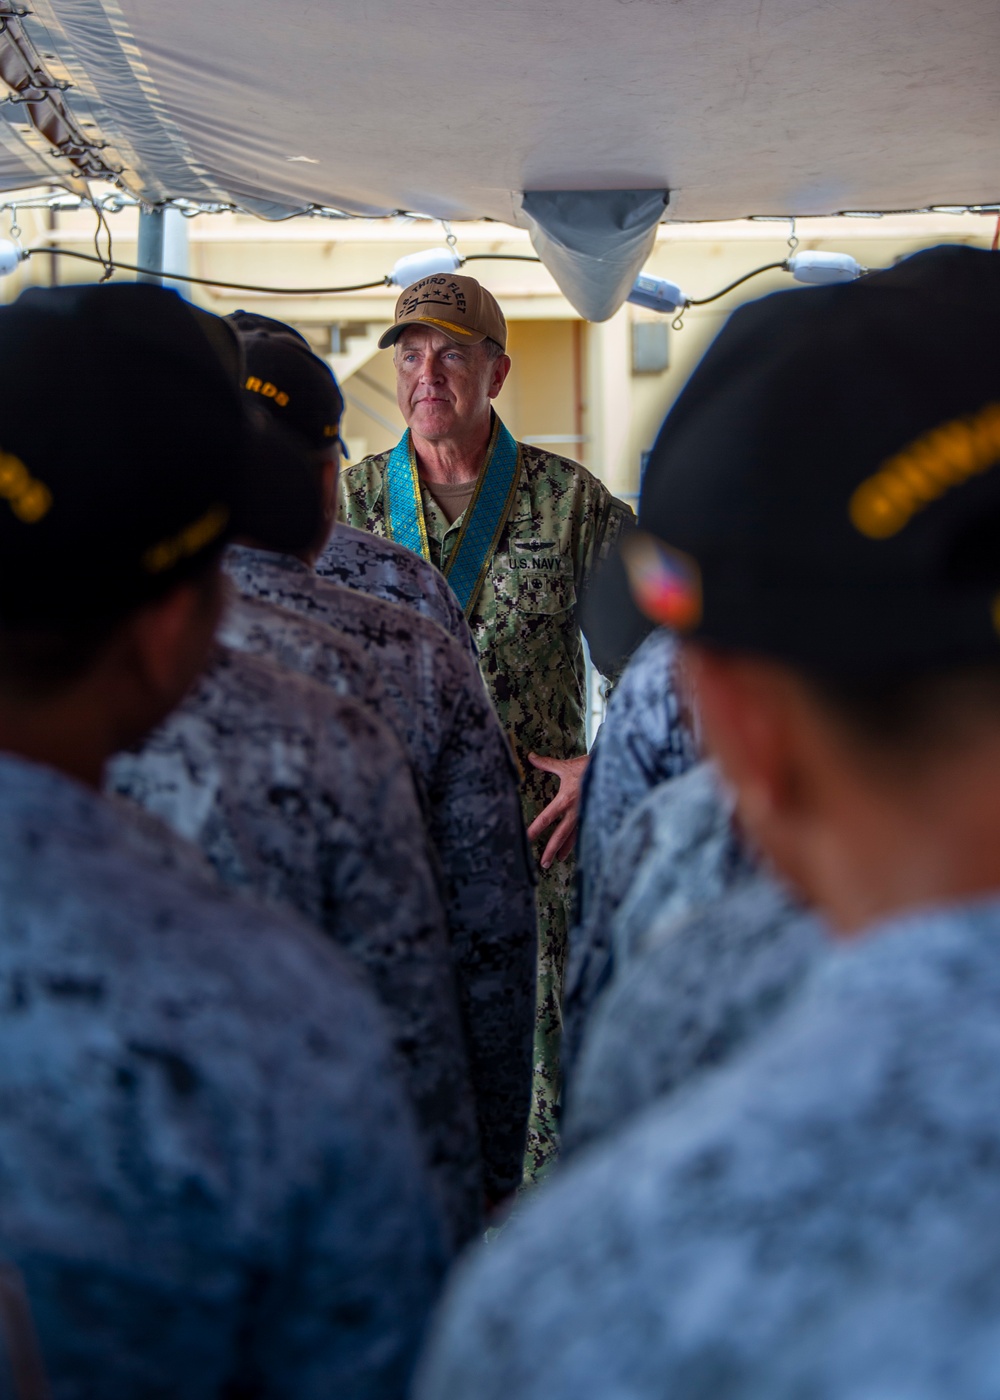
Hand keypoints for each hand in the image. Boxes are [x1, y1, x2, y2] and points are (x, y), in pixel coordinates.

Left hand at [526, 753, 588, 869]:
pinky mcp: (593, 815)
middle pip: (560, 835)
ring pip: (573, 837)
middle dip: (551, 850)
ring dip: (564, 849)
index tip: (526, 839)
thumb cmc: (588, 767)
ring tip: (558, 860)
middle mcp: (575, 811)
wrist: (612, 769)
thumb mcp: (566, 766)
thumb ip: (547, 764)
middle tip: (543, 864)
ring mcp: (585, 815)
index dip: (535, 829)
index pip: (546, 818)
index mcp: (565, 800)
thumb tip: (531, 757)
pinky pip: (584, 831)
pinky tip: (574, 848)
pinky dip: (578, 841)